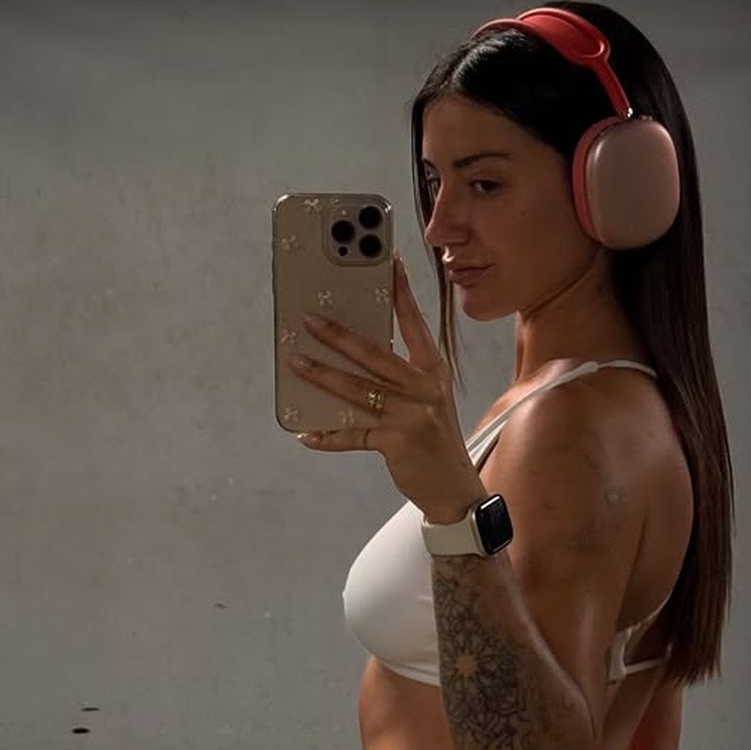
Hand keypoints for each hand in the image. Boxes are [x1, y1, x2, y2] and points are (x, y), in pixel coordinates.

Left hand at [290, 254, 484, 522]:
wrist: (455, 487)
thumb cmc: (435, 437)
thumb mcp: (428, 397)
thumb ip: (400, 375)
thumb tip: (352, 353)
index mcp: (433, 370)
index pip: (414, 323)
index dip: (400, 292)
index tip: (388, 262)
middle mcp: (424, 387)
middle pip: (375, 353)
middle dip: (339, 335)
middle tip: (310, 319)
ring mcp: (411, 415)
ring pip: (357, 390)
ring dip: (322, 375)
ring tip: (296, 362)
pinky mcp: (396, 442)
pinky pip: (353, 436)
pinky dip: (328, 436)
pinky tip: (305, 433)